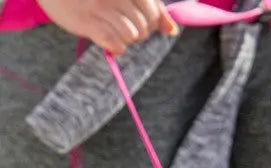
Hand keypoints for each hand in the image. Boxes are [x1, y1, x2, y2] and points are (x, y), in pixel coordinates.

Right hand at [37, 0, 177, 54]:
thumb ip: (151, 6)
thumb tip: (171, 30)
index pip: (154, 14)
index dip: (150, 23)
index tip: (136, 19)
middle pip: (144, 27)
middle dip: (137, 31)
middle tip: (118, 22)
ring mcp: (100, 6)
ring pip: (131, 36)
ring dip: (124, 38)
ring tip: (109, 27)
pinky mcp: (87, 21)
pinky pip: (116, 45)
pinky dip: (114, 46)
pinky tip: (105, 37)